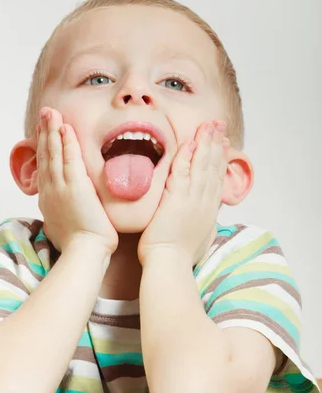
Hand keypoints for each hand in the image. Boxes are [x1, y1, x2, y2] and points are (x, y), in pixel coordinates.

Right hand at [36, 107, 118, 256]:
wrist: (83, 253)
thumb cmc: (78, 245)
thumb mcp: (62, 226)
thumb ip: (61, 213)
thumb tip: (62, 212)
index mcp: (48, 199)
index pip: (44, 167)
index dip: (43, 147)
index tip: (44, 132)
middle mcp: (50, 190)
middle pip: (45, 155)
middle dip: (44, 132)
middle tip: (45, 113)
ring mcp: (60, 187)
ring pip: (54, 153)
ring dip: (52, 131)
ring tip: (51, 113)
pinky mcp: (75, 186)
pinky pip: (70, 158)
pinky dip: (67, 142)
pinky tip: (65, 127)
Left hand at [137, 120, 228, 266]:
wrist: (169, 266)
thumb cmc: (180, 258)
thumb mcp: (201, 239)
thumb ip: (204, 226)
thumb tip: (208, 223)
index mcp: (209, 211)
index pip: (217, 179)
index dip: (221, 159)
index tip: (224, 144)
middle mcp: (204, 202)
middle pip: (213, 167)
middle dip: (216, 144)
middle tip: (219, 125)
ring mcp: (192, 200)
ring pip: (202, 166)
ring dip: (205, 144)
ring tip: (209, 126)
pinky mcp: (176, 200)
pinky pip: (182, 173)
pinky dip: (186, 157)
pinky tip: (190, 143)